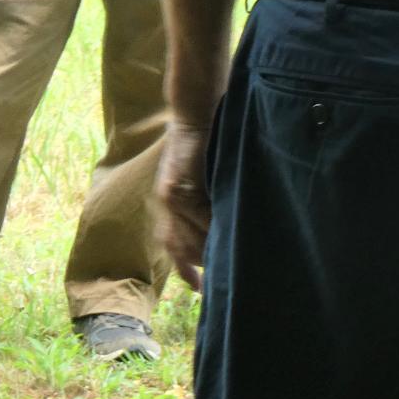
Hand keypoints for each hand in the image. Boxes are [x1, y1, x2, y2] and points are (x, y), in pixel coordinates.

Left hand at [157, 119, 213, 290]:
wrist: (194, 110)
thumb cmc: (204, 141)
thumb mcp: (198, 176)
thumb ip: (203, 200)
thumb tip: (220, 226)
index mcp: (169, 202)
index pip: (175, 246)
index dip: (187, 270)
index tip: (200, 289)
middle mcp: (166, 204)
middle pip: (181, 248)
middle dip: (200, 266)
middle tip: (221, 281)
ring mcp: (171, 197)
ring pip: (189, 239)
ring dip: (209, 252)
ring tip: (231, 263)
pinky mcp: (180, 188)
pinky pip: (199, 219)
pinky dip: (214, 231)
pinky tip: (229, 239)